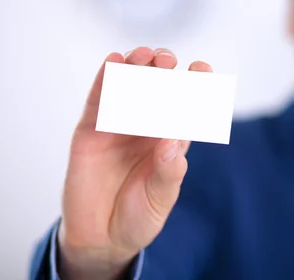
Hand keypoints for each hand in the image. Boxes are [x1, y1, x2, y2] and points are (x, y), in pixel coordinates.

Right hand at [57, 47, 211, 279]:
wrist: (101, 237)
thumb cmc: (139, 216)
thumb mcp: (159, 199)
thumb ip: (167, 173)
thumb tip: (173, 142)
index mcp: (171, 139)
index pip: (186, 106)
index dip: (195, 85)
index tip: (202, 68)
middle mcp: (147, 126)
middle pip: (157, 88)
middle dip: (163, 69)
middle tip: (167, 61)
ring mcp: (119, 124)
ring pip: (128, 86)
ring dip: (136, 66)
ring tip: (143, 55)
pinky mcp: (91, 129)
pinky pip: (98, 99)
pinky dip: (105, 79)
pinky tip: (113, 61)